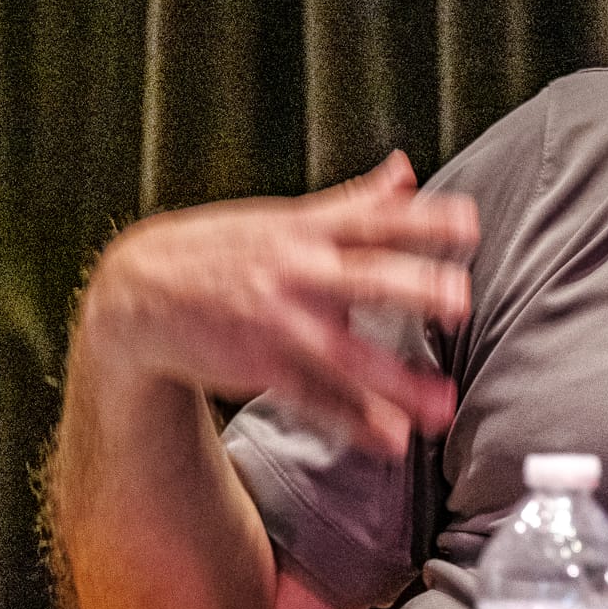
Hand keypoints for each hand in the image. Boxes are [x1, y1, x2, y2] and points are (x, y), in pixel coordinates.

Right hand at [75, 151, 476, 454]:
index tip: (469, 224)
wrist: (138, 294)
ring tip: (442, 406)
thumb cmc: (229, 250)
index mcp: (308, 231)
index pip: (375, 219)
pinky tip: (391, 440)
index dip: (422, 219)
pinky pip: (314, 399)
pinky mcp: (261, 368)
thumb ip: (355, 201)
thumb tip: (405, 169)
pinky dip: (352, 422)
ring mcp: (279, 324)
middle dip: (411, 287)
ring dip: (395, 383)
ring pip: (344, 355)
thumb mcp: (287, 218)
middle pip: (364, 277)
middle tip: (459, 301)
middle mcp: (298, 274)